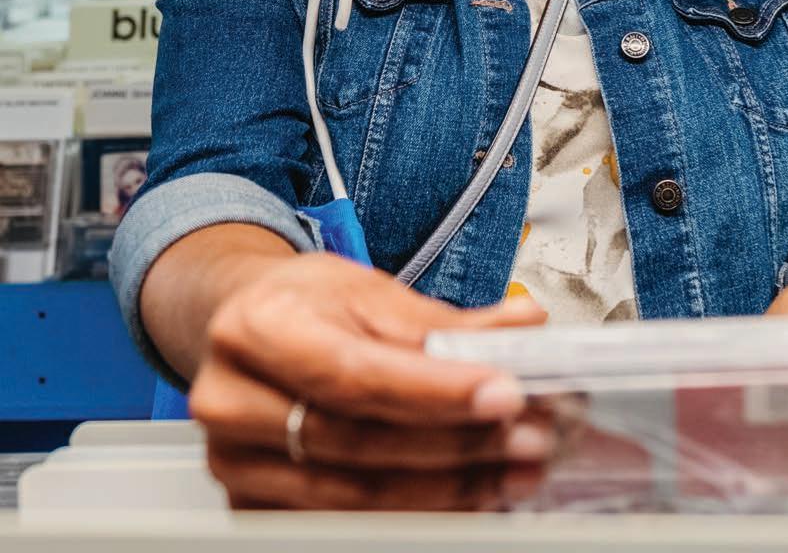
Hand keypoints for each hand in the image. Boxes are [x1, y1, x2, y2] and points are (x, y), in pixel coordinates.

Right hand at [188, 253, 551, 509]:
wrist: (244, 326)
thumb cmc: (307, 304)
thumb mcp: (369, 290)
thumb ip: (446, 321)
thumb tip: (525, 328)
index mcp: (258, 329)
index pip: (355, 374)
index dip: (436, 392)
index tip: (506, 394)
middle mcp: (233, 401)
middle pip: (359, 441)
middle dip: (458, 444)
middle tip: (530, 437)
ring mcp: (234, 464)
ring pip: (355, 495)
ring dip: (451, 488)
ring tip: (516, 469)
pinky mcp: (250, 506)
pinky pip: (344, 523)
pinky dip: (418, 511)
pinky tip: (470, 495)